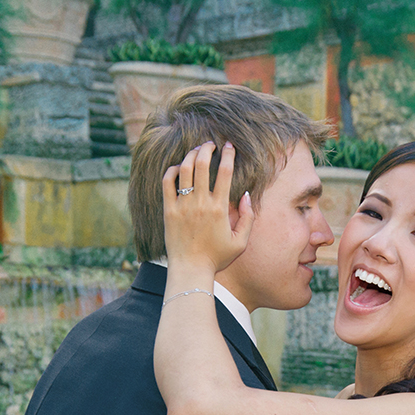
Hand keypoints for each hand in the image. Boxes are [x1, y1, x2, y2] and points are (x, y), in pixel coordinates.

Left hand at [161, 141, 254, 274]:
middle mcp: (200, 203)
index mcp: (219, 209)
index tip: (229, 146)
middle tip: (211, 144)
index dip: (229, 155)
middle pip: (203, 164)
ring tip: (196, 151)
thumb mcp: (241, 242)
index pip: (225, 173)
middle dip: (208, 148)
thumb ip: (248, 218)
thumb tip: (246, 195)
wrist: (190, 269)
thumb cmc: (216, 257)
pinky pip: (167, 182)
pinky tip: (179, 167)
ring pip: (185, 169)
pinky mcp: (169, 210)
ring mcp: (182, 205)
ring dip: (191, 155)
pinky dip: (172, 170)